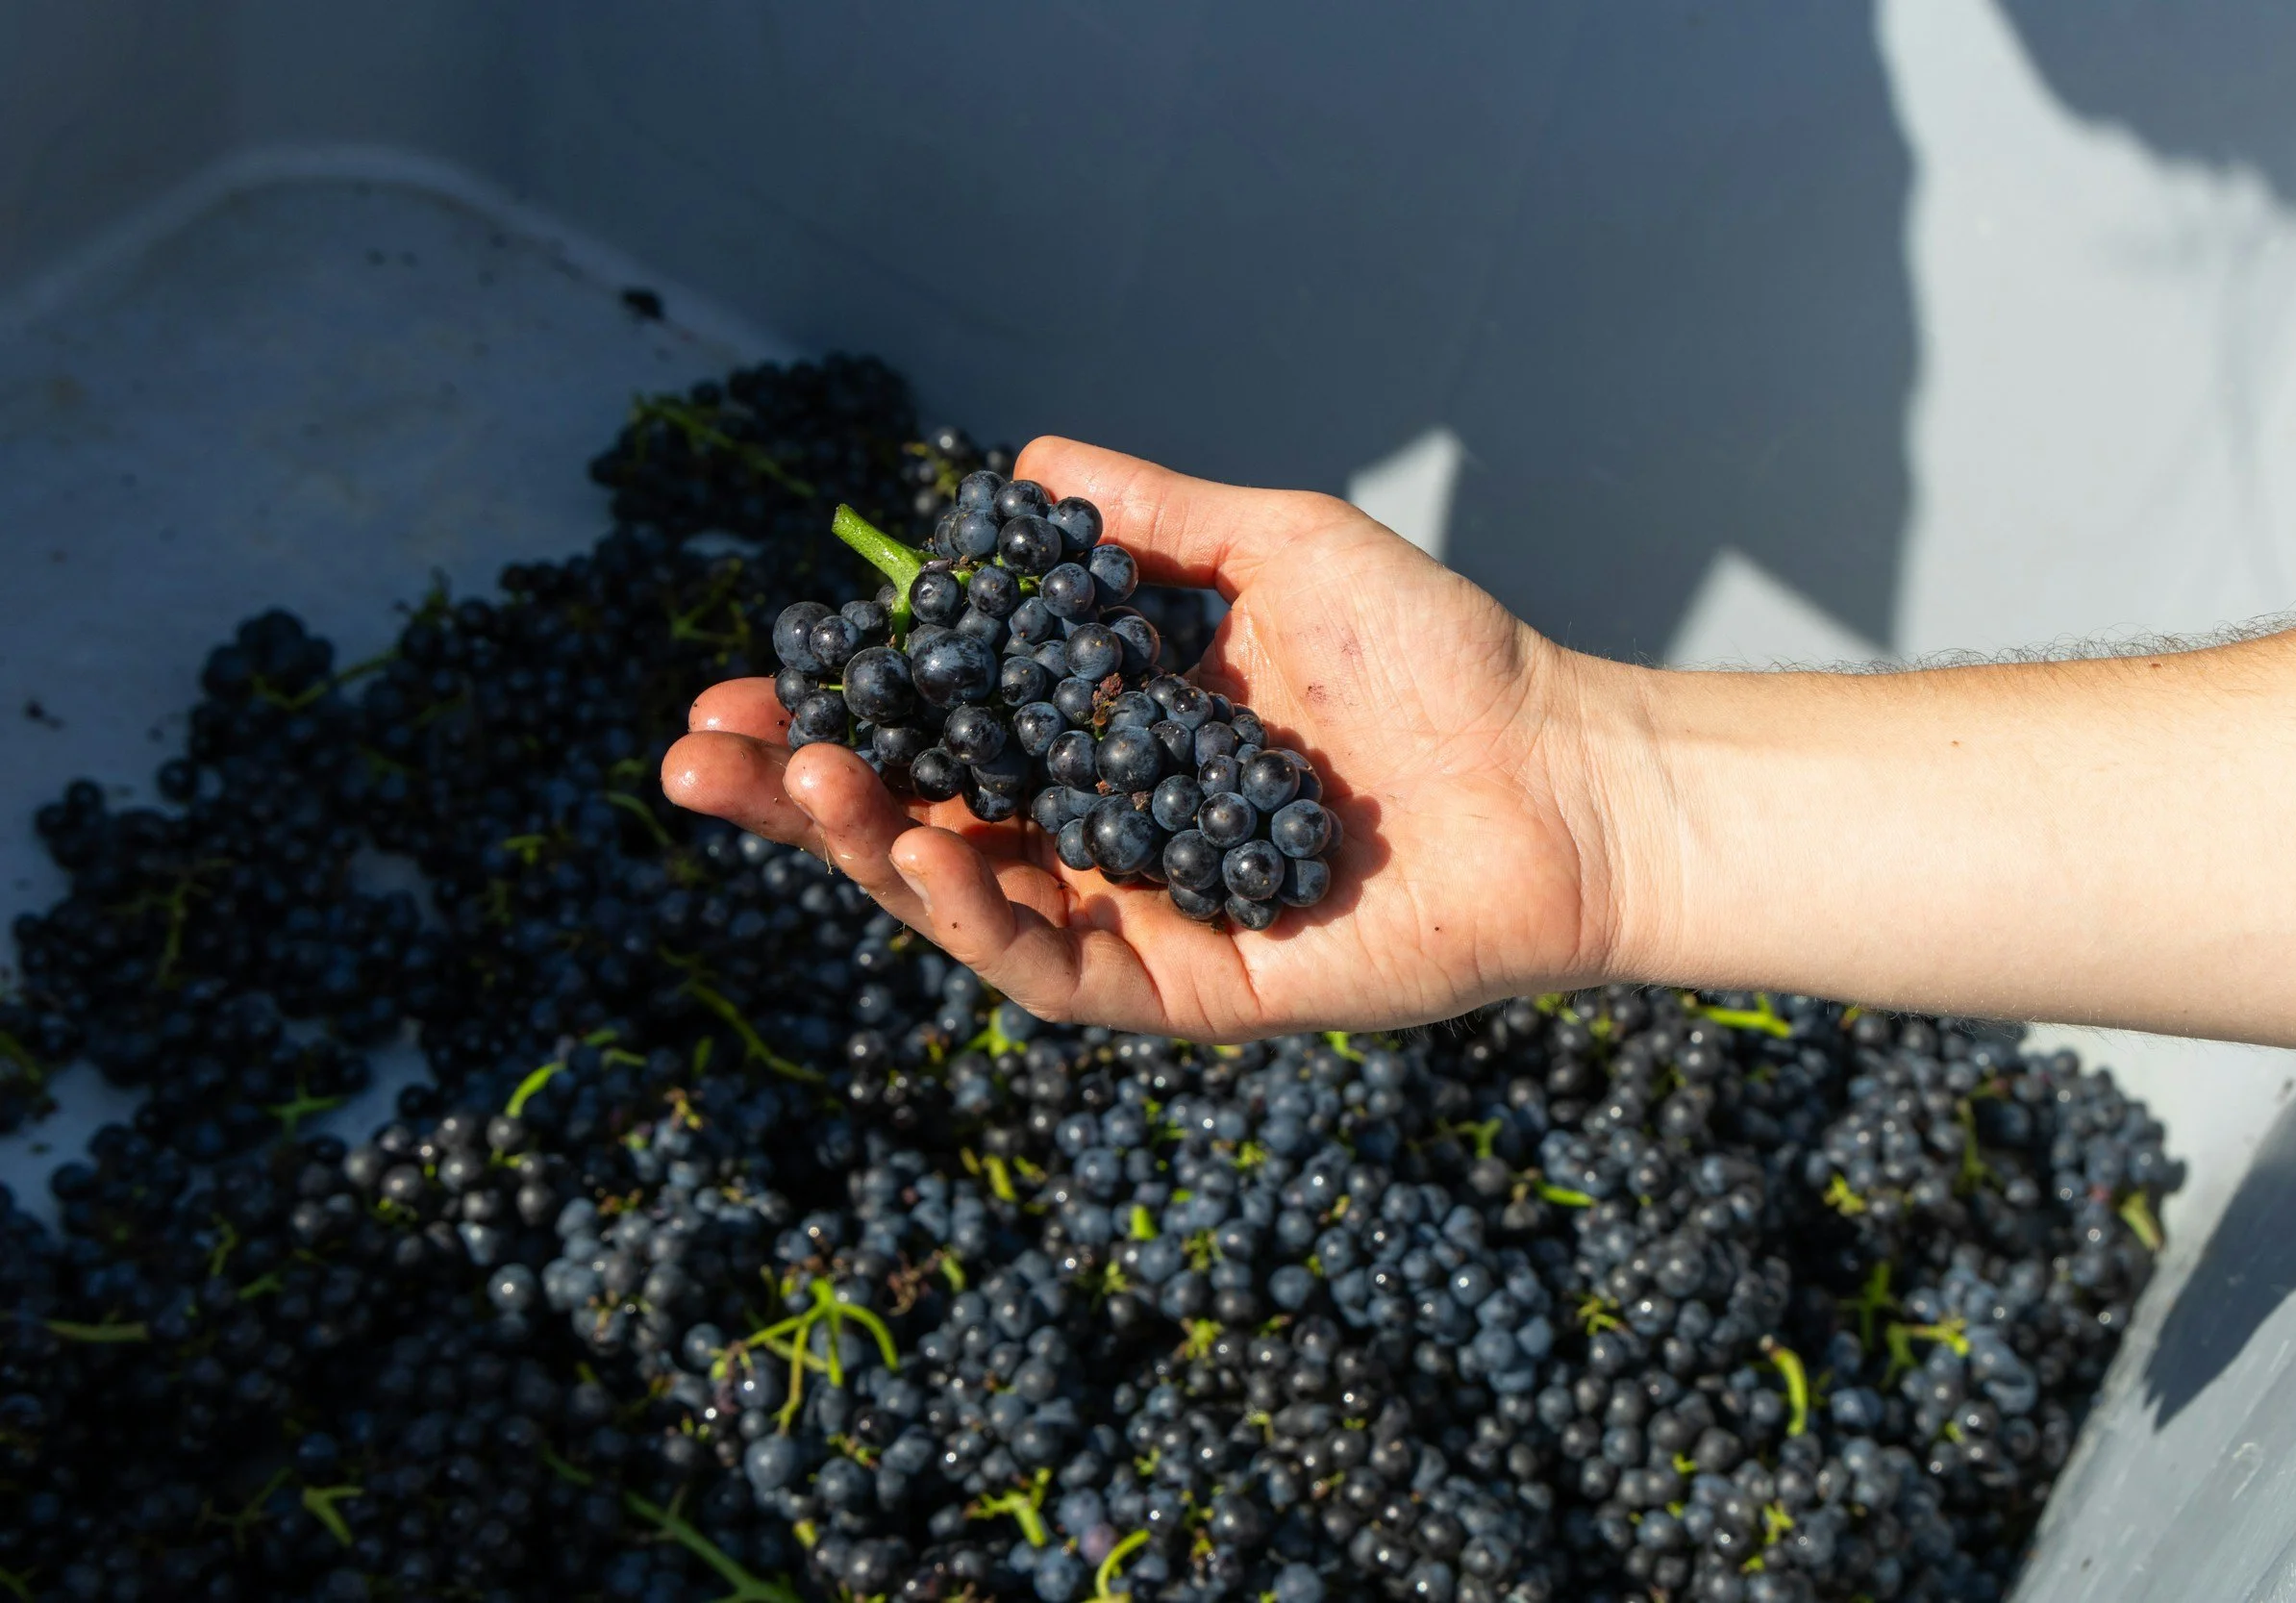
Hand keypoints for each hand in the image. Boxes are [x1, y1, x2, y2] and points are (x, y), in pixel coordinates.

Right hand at [662, 438, 1659, 1040]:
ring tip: (799, 783)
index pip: (941, 735)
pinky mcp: (1191, 988)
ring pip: (969, 903)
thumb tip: (1014, 467)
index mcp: (1111, 743)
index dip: (837, 713)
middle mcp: (1108, 835)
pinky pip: (1059, 970)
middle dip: (802, 794)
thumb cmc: (1436, 657)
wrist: (1559, 775)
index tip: (738, 680)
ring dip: (868, 849)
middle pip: (921, 823)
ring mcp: (1142, 917)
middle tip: (694, 754)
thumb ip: (1146, 520)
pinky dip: (980, 916)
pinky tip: (919, 847)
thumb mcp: (1272, 548)